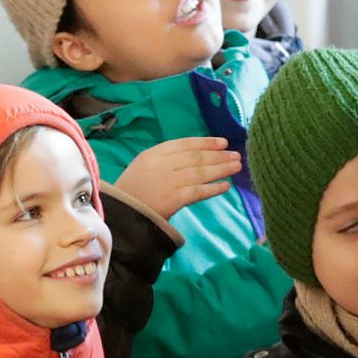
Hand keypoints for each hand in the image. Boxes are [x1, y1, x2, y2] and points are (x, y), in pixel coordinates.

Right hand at [113, 137, 241, 219]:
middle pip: (196, 157)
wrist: (120, 214)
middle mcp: (162, 164)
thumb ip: (165, 160)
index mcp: (153, 153)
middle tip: (236, 154)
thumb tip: (194, 156)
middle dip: (218, 155)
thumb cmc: (131, 191)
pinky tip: (226, 186)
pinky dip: (213, 188)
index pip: (185, 144)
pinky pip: (198, 192)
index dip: (206, 142)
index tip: (223, 142)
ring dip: (221, 169)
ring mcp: (169, 181)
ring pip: (200, 172)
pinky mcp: (173, 199)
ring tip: (236, 166)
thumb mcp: (143, 166)